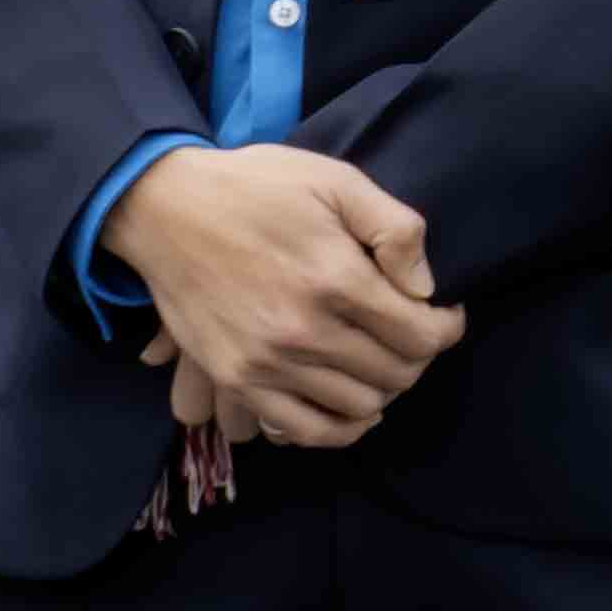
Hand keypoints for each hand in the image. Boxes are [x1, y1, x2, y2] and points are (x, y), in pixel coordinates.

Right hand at [107, 142, 465, 447]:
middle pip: (395, 373)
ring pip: (359, 406)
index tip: (443, 315)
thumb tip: (425, 288)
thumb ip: (395, 228)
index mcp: (336, 279)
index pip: (421, 335)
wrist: (165, 208)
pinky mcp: (236, 379)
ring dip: (382, 388)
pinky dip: (338, 427)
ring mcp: (267, 363)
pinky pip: (304, 430)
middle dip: (417, 356)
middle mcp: (304, 331)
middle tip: (410, 334)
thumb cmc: (257, 187)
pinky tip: (349, 405)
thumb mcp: (336, 180)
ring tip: (378, 361)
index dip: (445, 328)